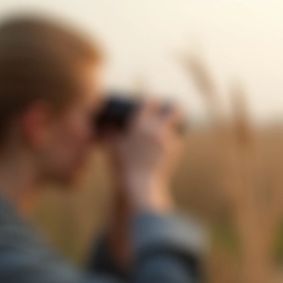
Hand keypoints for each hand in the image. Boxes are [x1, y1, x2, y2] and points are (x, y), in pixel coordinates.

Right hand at [106, 99, 183, 213]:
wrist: (139, 184)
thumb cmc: (123, 165)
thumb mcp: (113, 147)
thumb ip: (109, 133)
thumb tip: (105, 125)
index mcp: (141, 123)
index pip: (150, 101)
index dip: (152, 99)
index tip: (153, 100)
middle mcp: (158, 128)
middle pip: (176, 111)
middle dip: (176, 109)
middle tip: (174, 110)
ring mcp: (168, 140)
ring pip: (177, 127)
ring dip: (175, 126)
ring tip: (173, 129)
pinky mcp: (175, 152)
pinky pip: (176, 142)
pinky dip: (172, 142)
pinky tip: (166, 147)